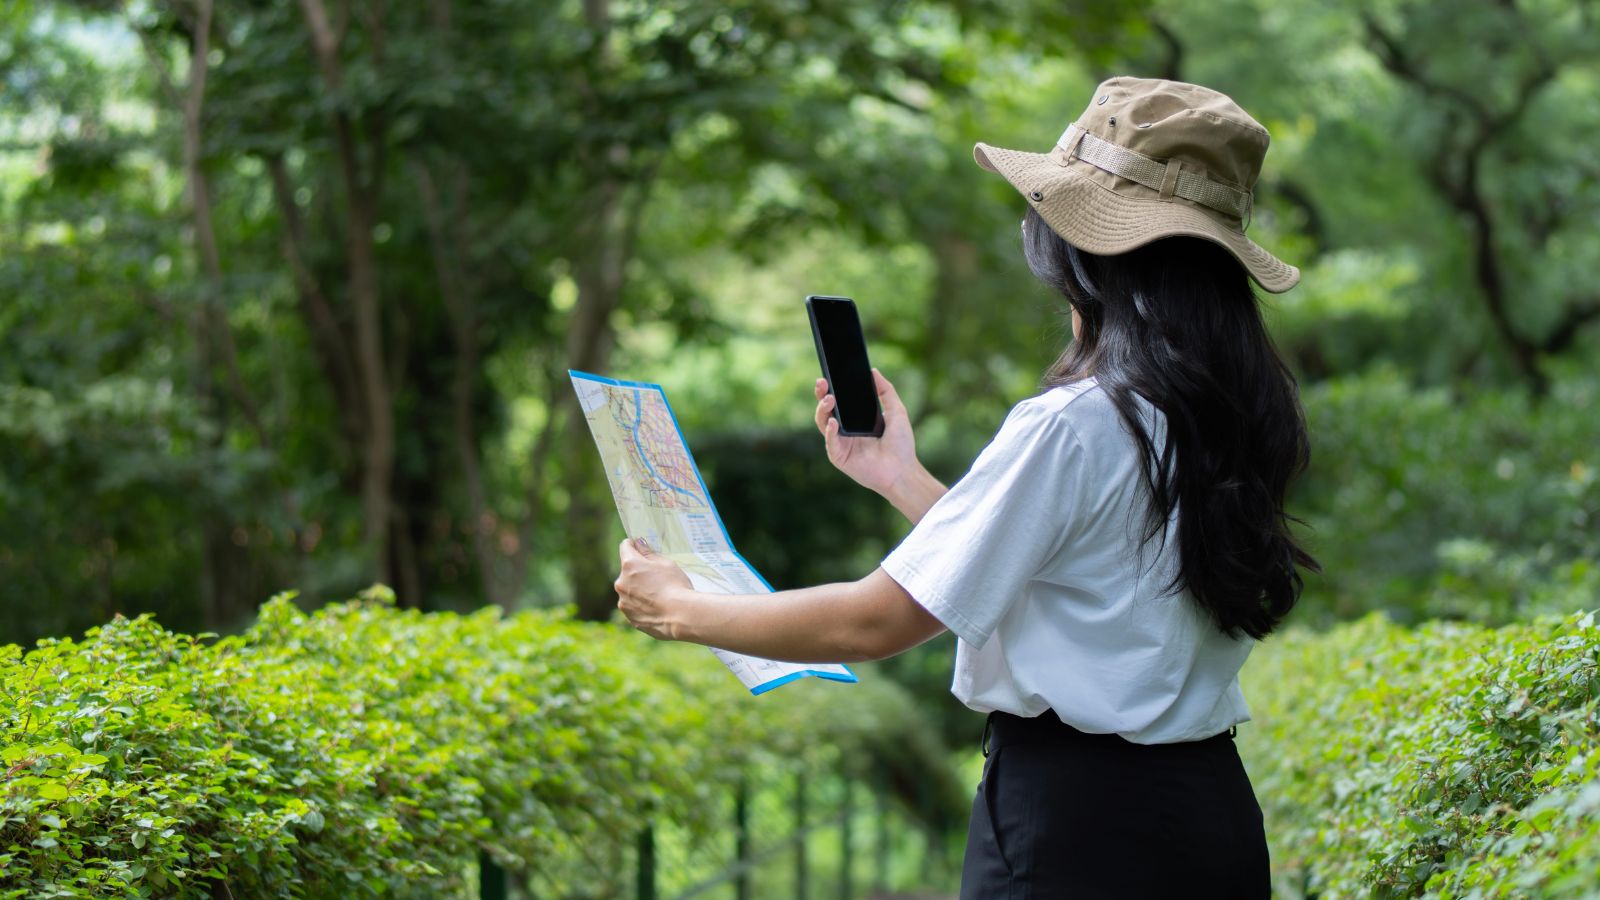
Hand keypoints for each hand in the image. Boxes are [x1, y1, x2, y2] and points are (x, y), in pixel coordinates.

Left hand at [614, 538, 693, 640]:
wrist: (680, 616)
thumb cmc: (675, 586)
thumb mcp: (666, 564)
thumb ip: (649, 553)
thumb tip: (639, 544)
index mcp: (629, 565)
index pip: (625, 547)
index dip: (634, 545)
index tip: (641, 548)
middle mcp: (621, 582)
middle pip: (627, 571)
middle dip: (638, 571)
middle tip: (658, 577)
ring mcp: (623, 601)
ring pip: (629, 590)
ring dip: (638, 589)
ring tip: (659, 595)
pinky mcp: (629, 617)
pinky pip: (633, 606)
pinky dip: (642, 605)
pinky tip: (657, 607)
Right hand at [813, 369, 921, 496]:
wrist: (903, 470)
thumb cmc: (901, 444)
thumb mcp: (897, 411)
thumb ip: (886, 391)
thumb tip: (873, 371)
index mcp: (856, 420)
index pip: (839, 401)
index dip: (831, 388)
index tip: (829, 375)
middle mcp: (846, 431)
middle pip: (826, 410)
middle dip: (821, 395)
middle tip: (822, 382)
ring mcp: (841, 444)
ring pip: (823, 423)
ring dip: (823, 410)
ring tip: (829, 398)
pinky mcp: (840, 458)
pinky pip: (830, 443)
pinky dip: (829, 432)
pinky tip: (833, 422)